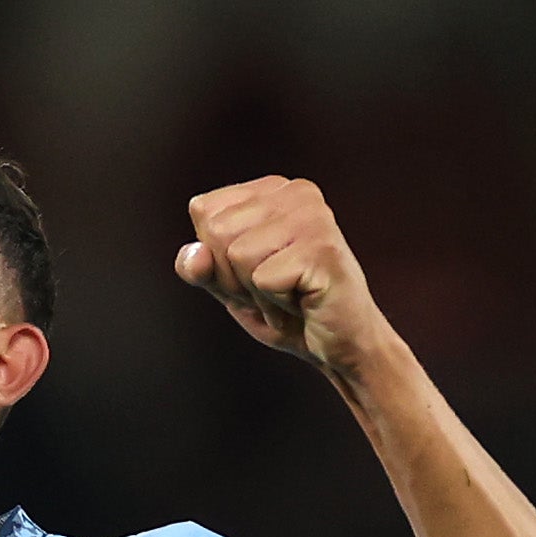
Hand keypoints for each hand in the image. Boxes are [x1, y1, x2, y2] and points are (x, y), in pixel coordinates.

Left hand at [177, 178, 392, 376]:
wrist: (341, 346)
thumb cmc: (289, 312)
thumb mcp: (230, 288)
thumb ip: (202, 268)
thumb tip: (194, 254)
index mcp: (272, 189)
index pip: (204, 211)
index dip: (217, 257)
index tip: (255, 273)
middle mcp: (295, 193)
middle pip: (218, 231)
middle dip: (234, 278)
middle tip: (273, 289)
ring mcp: (312, 217)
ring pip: (238, 255)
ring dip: (256, 293)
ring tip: (289, 296)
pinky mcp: (322, 249)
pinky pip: (262, 279)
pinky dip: (275, 305)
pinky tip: (302, 303)